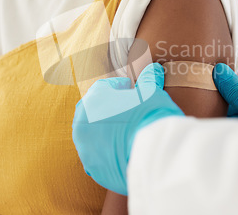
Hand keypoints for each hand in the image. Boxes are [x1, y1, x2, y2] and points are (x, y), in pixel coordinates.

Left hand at [72, 63, 183, 195]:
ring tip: (125, 133)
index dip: (118, 86)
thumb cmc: (150, 117)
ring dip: (105, 132)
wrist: (152, 154)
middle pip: (92, 110)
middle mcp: (83, 121)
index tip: (129, 88)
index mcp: (94, 98)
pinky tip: (123, 152)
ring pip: (92, 136)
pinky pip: (98, 157)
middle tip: (124, 109)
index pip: (103, 86)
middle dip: (107, 108)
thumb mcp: (152, 93)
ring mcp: (85, 147)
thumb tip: (154, 70)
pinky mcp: (93, 167)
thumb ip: (149, 80)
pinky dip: (108, 153)